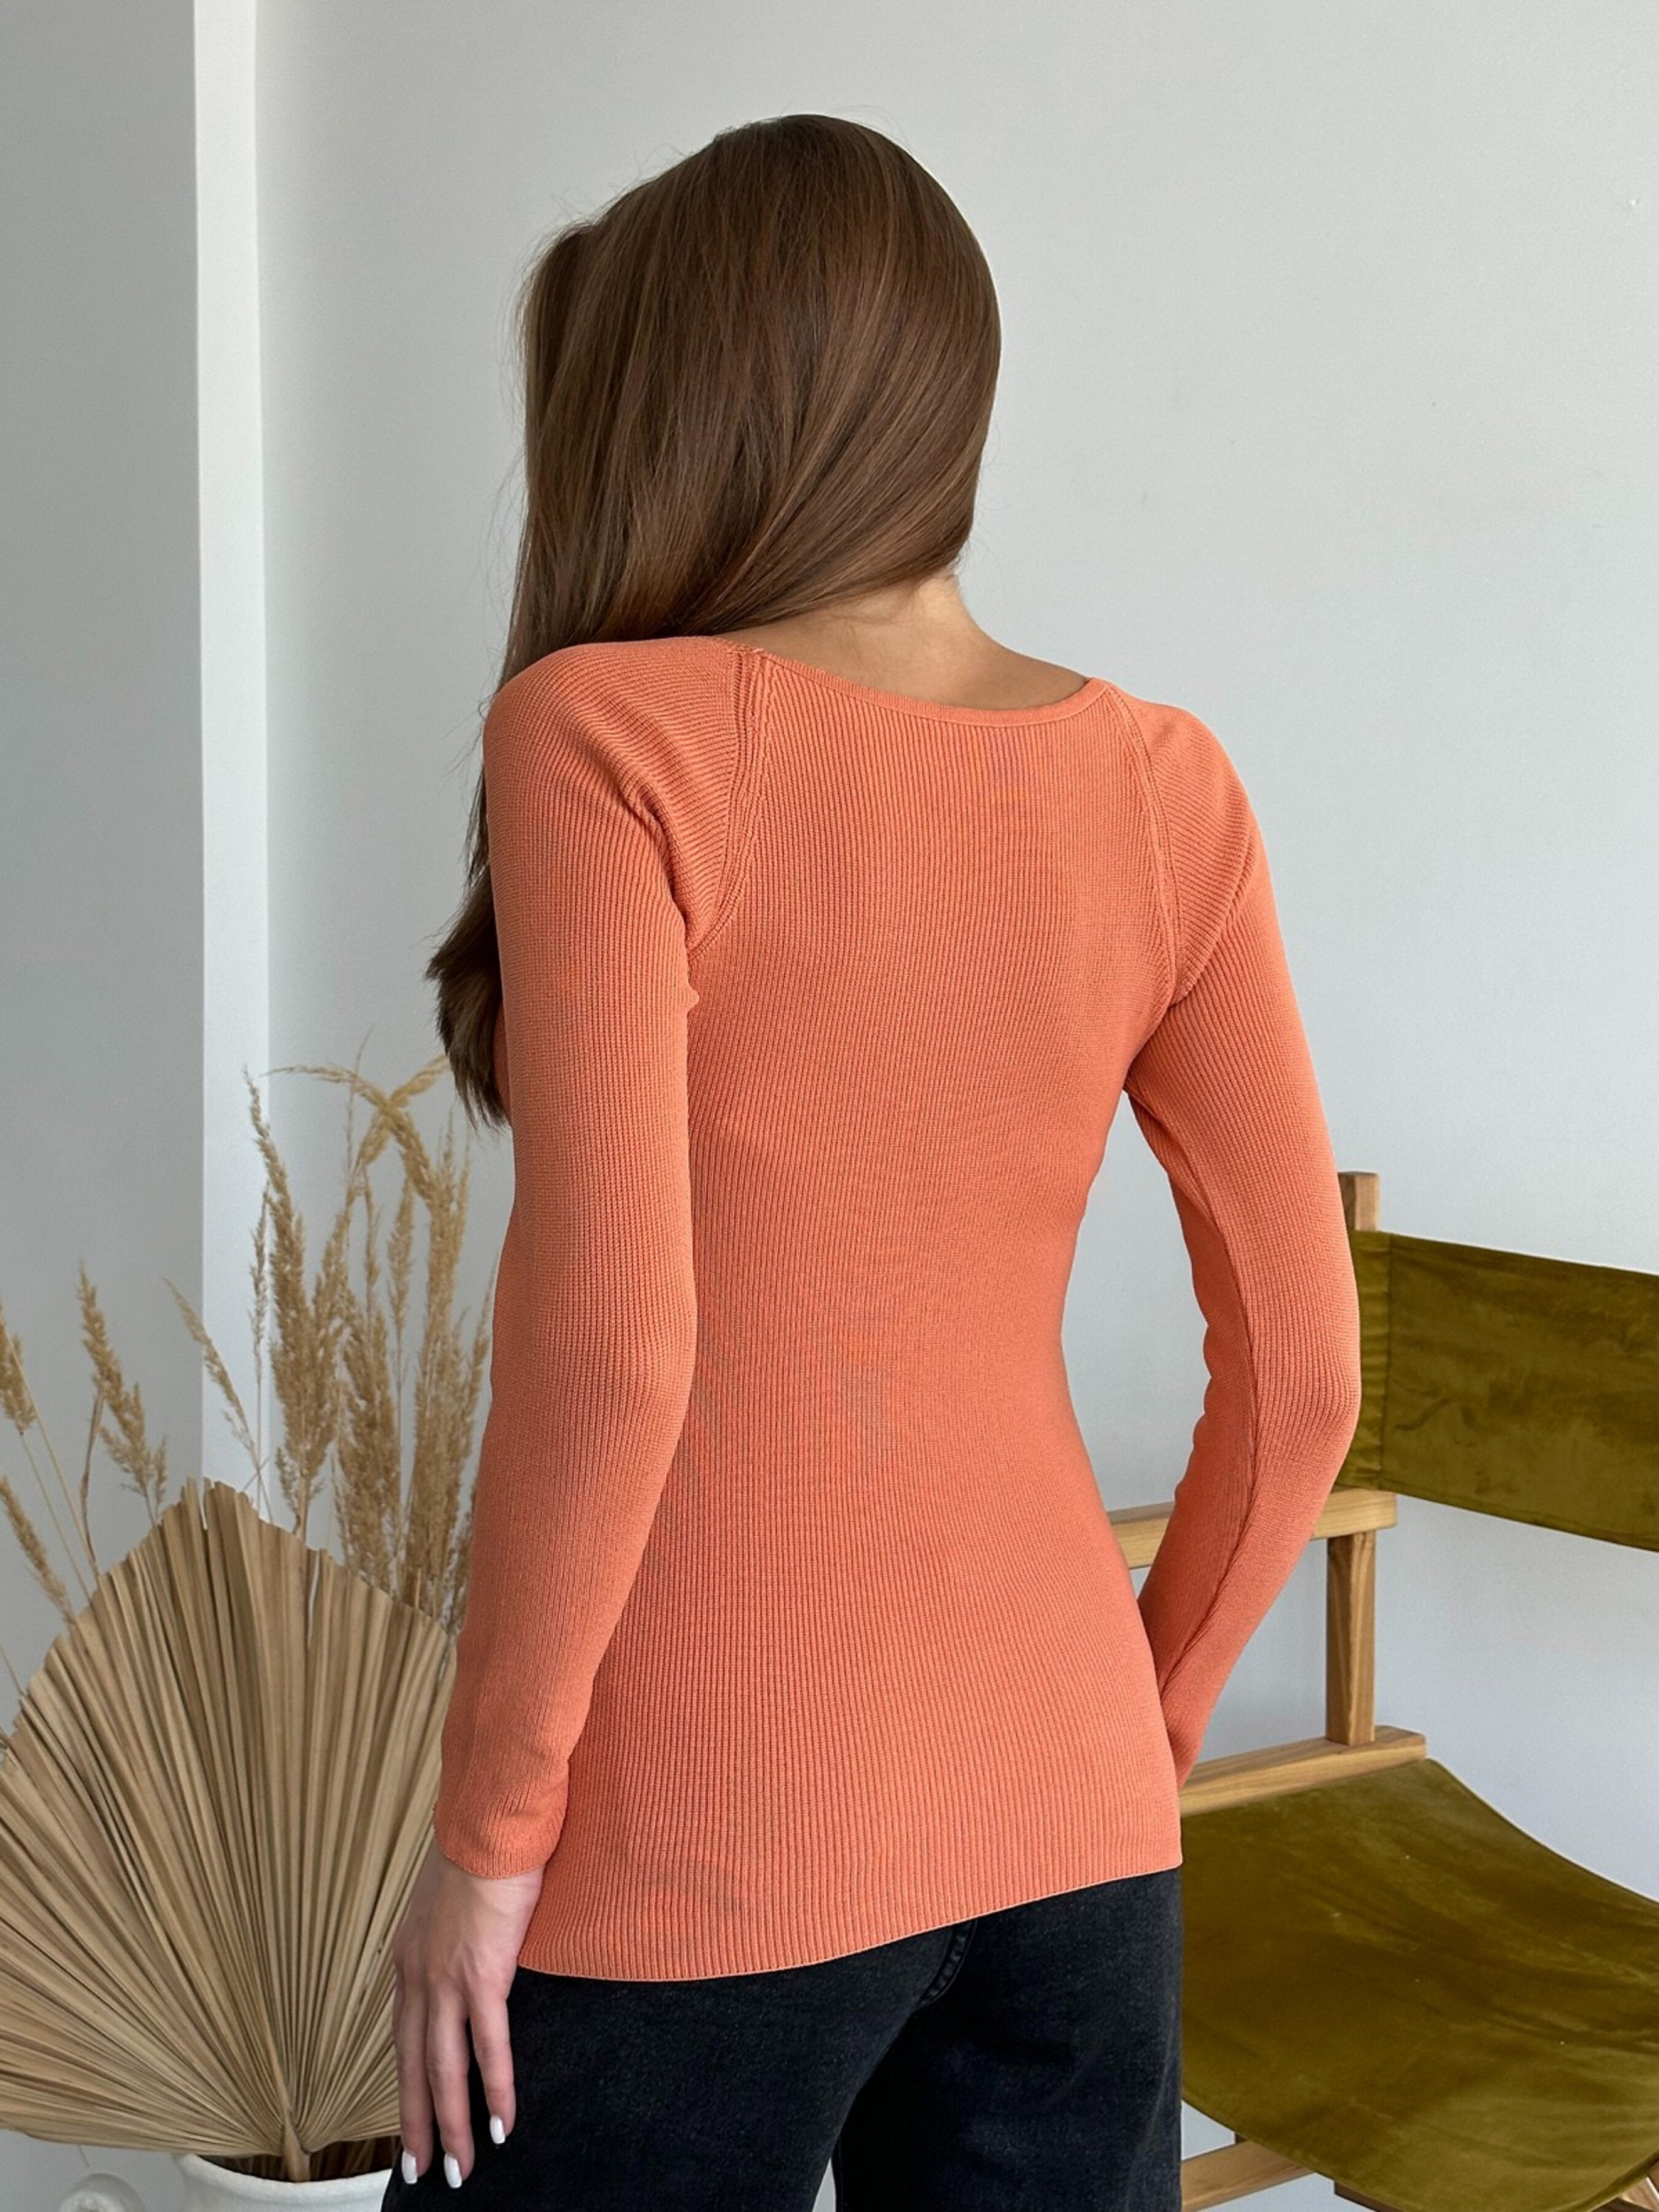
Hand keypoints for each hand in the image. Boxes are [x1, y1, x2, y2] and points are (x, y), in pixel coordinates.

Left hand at [390, 1836, 544, 2188]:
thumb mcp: (453, 1897)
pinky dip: (495, 2091)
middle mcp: (417, 1976)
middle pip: (413, 2067)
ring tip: (460, 2169)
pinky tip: (502, 2125)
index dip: (407, 2084)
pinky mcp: (482, 1974)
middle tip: (423, 2172)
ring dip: (452, 2125)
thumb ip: (455, 1932)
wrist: (490, 1818)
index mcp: (408, 1958)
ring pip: (443, 2070)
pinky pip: (488, 2047)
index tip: (412, 2120)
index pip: (403, 2037)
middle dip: (418, 2125)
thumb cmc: (481, 1846)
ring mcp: (446, 1979)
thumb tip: (472, 1946)